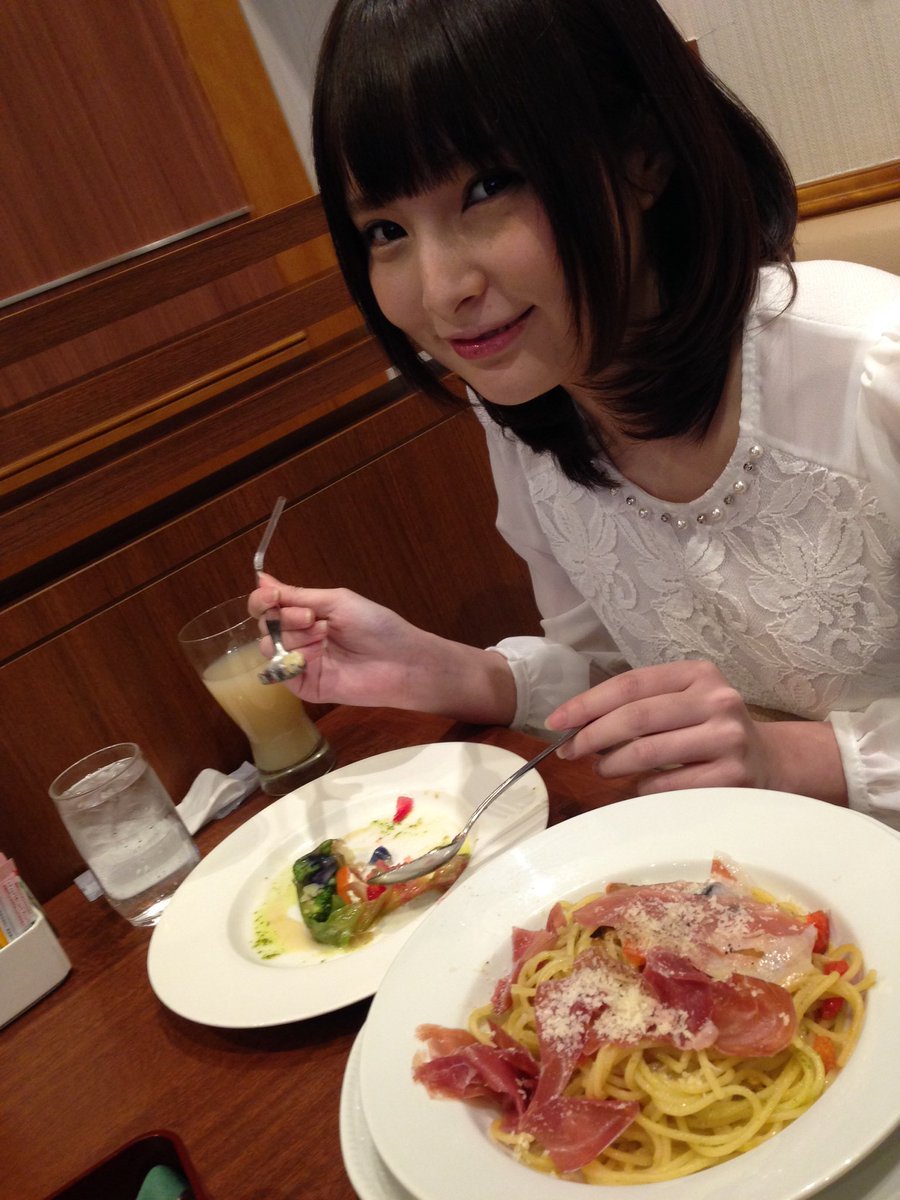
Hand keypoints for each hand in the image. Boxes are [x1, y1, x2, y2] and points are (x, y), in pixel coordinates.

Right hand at [248, 575, 430, 707]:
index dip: (263, 600)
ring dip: (293, 637)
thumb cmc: (374, 625)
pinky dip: (292, 660)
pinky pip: (280, 671)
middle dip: (285, 618)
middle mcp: (299, 637)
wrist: (400, 661)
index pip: (268, 606)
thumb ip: (298, 594)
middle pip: (265, 625)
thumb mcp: (336, 601)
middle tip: (313, 619)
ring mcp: (300, 662)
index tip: (272, 598)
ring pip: (268, 646)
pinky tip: (314, 655)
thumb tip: (261, 579)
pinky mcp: (303, 685)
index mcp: (306, 614)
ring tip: (322, 638)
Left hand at [545, 660, 846, 802]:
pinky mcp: (734, 776)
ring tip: (601, 769)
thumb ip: (641, 706)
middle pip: (636, 716)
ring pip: (648, 752)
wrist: (771, 763)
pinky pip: (669, 785)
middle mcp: (717, 700)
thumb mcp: (684, 703)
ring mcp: (728, 738)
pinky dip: (643, 787)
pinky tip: (638, 786)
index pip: (630, 684)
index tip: (557, 722)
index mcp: (698, 674)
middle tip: (570, 752)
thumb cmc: (710, 731)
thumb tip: (575, 725)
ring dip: (612, 764)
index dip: (588, 703)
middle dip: (593, 736)